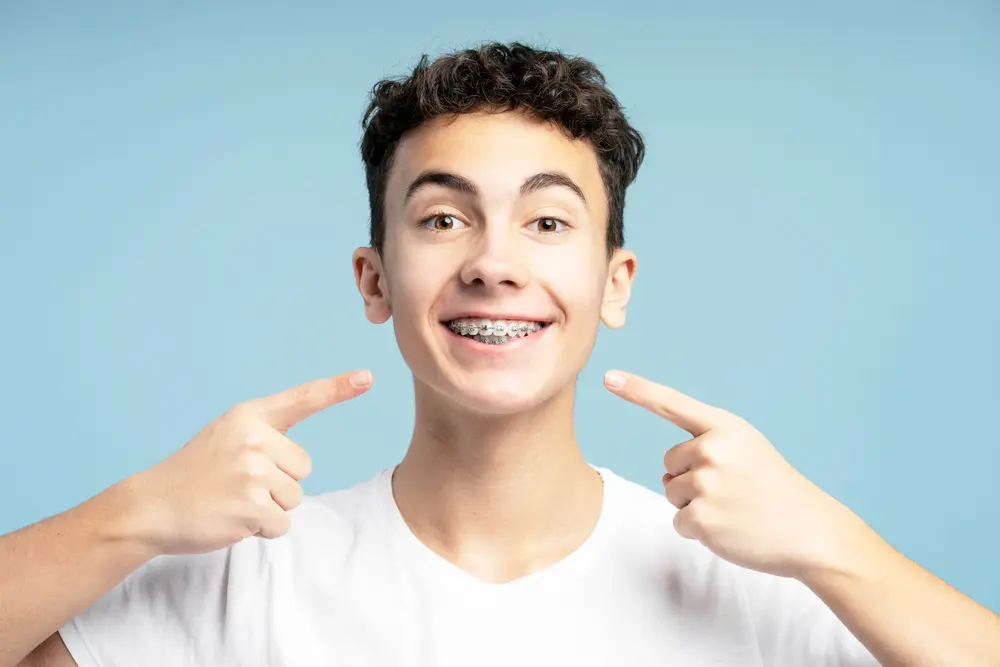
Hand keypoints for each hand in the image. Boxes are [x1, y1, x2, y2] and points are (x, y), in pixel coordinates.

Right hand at [118, 370, 372, 556]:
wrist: (150, 506)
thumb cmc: (195, 474)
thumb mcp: (227, 437)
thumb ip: (263, 437)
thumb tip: (301, 462)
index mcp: (249, 416)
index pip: (302, 399)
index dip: (338, 389)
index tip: (368, 377)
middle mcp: (254, 438)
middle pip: (304, 468)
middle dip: (279, 484)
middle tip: (237, 485)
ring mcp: (253, 472)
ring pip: (294, 498)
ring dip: (269, 509)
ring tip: (231, 501)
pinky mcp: (251, 506)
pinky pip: (282, 524)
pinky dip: (261, 530)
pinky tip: (232, 518)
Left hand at [604, 369, 860, 578]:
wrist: (811, 531)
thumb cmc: (776, 491)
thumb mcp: (748, 450)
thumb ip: (707, 446)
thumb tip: (668, 475)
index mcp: (725, 427)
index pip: (672, 404)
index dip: (638, 390)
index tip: (608, 377)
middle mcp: (712, 450)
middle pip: (669, 463)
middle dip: (691, 478)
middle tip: (732, 491)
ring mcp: (706, 484)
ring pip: (671, 493)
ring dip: (695, 506)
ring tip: (734, 509)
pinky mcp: (701, 518)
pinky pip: (679, 521)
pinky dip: (699, 530)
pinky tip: (729, 528)